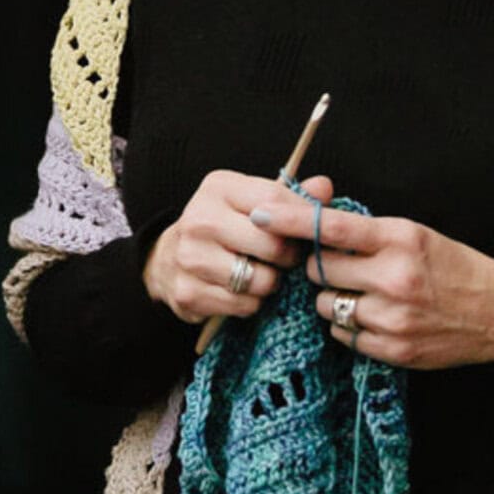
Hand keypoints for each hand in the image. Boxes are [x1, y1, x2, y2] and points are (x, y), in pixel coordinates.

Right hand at [142, 170, 333, 323]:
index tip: (309, 230)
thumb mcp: (252, 202)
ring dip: (271, 282)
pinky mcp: (188, 293)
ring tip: (261, 273)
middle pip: (273, 244)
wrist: (168, 258)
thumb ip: (290, 196)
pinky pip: (245, 305)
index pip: (275, 199)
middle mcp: (200, 219)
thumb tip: (324, 188)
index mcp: (219, 188)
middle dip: (289, 256)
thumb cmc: (223, 226)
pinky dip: (252, 302)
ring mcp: (190, 257)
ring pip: (261, 280)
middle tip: (285, 258)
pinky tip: (242, 290)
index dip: (301, 218)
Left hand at [273, 206, 493, 369]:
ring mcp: (392, 316)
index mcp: (399, 238)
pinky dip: (351, 326)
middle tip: (337, 266)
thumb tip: (314, 225)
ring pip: (327, 306)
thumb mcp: (415, 235)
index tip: (259, 213)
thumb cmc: (453, 266)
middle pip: (319, 270)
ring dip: (333, 299)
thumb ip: (367, 232)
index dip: (291, 219)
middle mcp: (394, 277)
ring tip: (364, 294)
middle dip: (319, 268)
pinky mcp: (392, 349)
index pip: (331, 226)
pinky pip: (344, 335)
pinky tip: (376, 317)